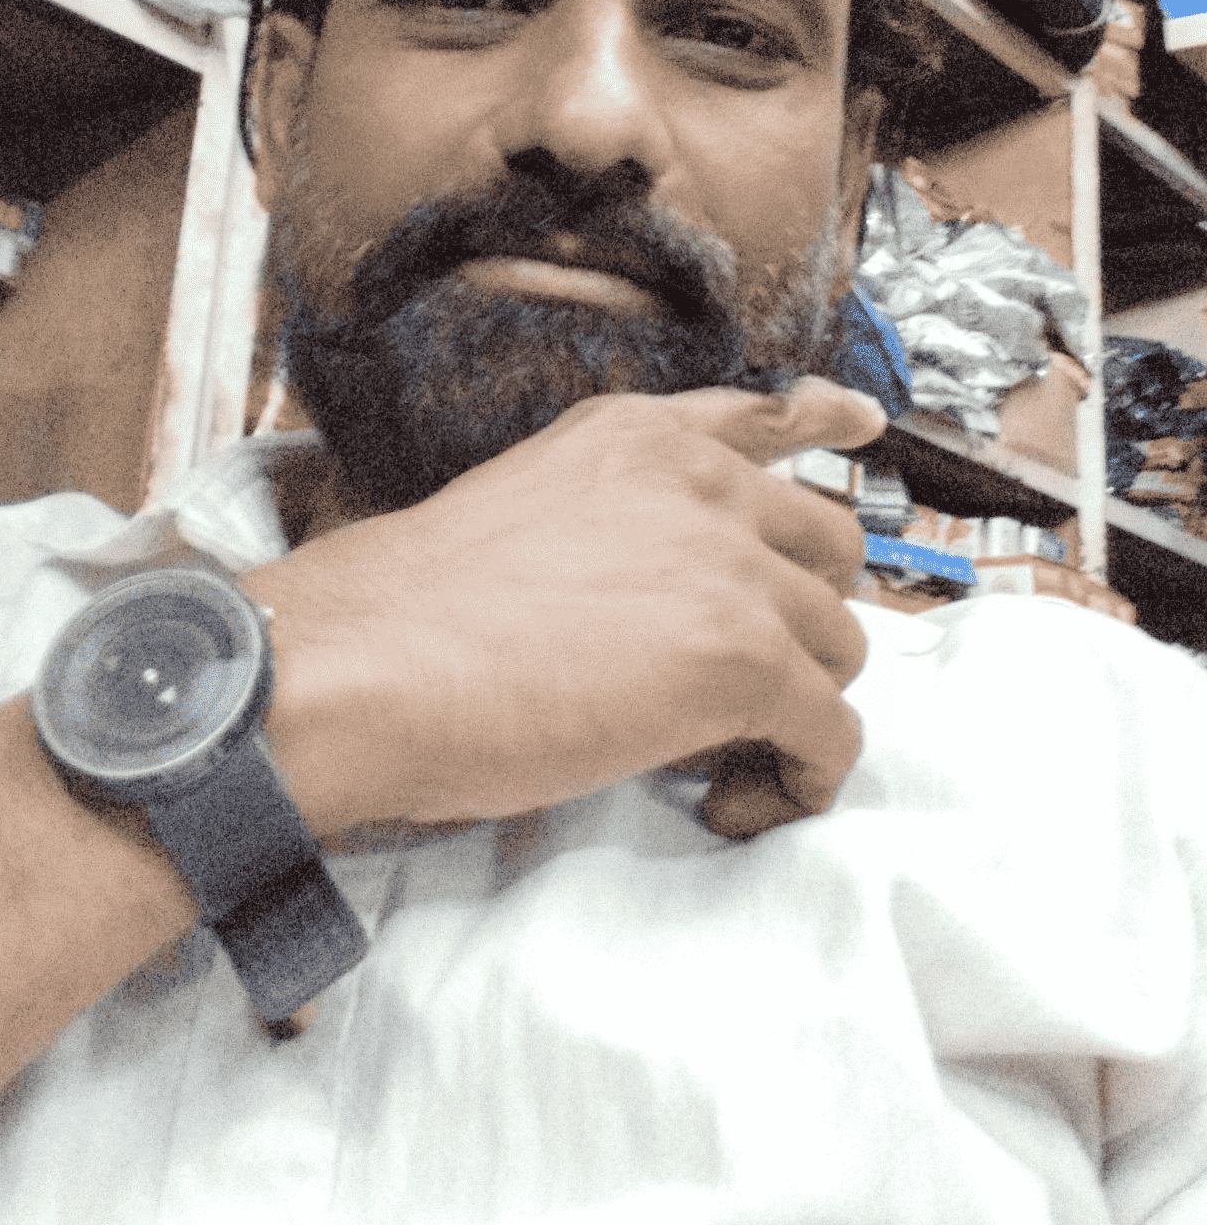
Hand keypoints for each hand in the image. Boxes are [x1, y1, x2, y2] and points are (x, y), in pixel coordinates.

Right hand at [239, 378, 885, 840]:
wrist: (364, 665)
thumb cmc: (408, 619)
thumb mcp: (525, 520)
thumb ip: (615, 531)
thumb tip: (662, 611)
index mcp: (637, 439)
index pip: (763, 418)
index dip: (824, 428)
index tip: (862, 430)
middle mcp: (699, 482)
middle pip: (827, 553)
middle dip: (800, 622)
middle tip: (744, 688)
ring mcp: (729, 565)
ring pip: (839, 647)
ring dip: (798, 711)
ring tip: (721, 764)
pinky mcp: (744, 658)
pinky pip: (833, 731)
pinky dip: (803, 780)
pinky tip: (734, 806)